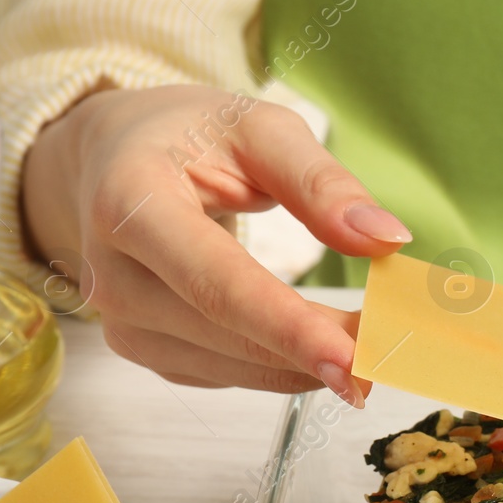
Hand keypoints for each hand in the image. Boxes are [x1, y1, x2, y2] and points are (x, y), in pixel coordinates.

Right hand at [21, 84, 410, 403]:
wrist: (111, 158)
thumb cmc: (191, 135)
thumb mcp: (260, 129)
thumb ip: (321, 183)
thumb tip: (386, 239)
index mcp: (128, 201)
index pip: (216, 281)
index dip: (288, 327)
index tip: (353, 358)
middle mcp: (111, 271)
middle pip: (226, 332)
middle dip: (315, 350)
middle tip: (392, 352)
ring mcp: (121, 320)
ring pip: (231, 365)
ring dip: (306, 365)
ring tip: (369, 347)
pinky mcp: (142, 348)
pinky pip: (225, 373)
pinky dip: (281, 366)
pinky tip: (321, 351)